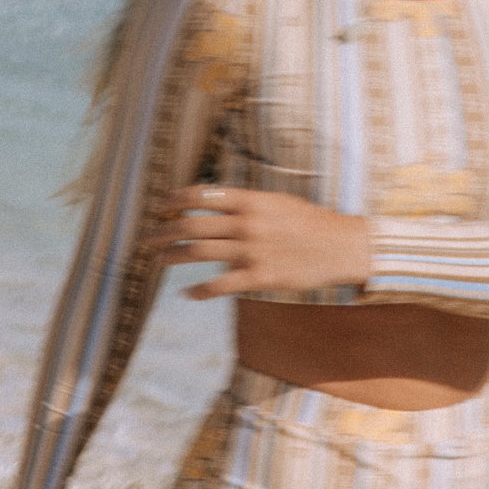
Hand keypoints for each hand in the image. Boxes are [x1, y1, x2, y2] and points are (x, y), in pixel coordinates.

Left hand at [151, 184, 371, 301]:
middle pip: (192, 226)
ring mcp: (252, 251)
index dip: (175, 200)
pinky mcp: (260, 277)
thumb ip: (246, 204)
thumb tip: (213, 203)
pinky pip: (220, 285)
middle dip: (163, 231)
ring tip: (157, 259)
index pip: (201, 195)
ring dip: (172, 256)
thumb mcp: (277, 202)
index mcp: (251, 200)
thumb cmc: (310, 222)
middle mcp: (247, 223)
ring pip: (199, 253)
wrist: (341, 246)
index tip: (161, 206)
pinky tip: (187, 293)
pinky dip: (199, 290)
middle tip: (146, 238)